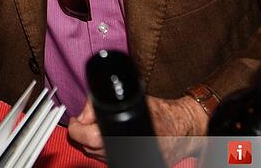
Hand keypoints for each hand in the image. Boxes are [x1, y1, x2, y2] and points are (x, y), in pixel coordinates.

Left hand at [68, 96, 206, 163]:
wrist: (184, 128)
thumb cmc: (162, 113)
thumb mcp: (132, 98)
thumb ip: (101, 104)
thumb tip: (82, 115)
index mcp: (124, 134)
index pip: (88, 138)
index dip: (77, 128)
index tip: (76, 120)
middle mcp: (125, 152)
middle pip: (89, 148)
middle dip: (83, 133)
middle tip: (84, 120)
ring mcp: (127, 161)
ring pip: (96, 156)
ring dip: (91, 143)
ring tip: (99, 127)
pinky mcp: (130, 164)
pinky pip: (108, 159)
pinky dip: (104, 149)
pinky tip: (109, 138)